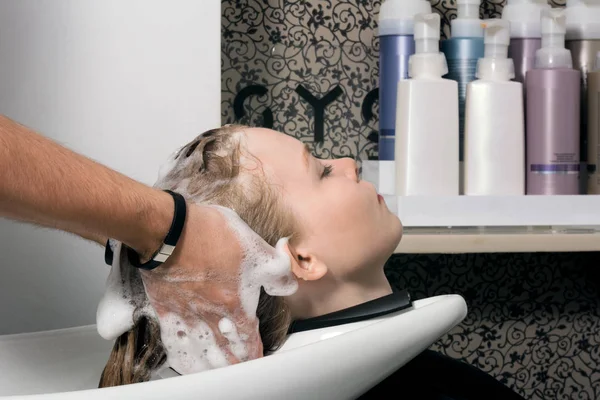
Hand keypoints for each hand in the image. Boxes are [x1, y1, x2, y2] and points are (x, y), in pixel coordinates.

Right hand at [139, 203, 296, 373]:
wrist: (169, 230)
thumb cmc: (211, 236)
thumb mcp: (256, 248)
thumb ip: (276, 271)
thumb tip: (288, 285)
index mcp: (235, 302)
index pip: (248, 336)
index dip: (254, 350)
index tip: (257, 359)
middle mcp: (211, 314)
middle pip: (225, 348)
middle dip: (234, 362)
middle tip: (239, 372)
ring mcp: (187, 314)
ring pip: (200, 350)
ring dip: (210, 365)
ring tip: (216, 373)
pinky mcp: (166, 307)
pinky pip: (174, 339)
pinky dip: (181, 355)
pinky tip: (183, 362)